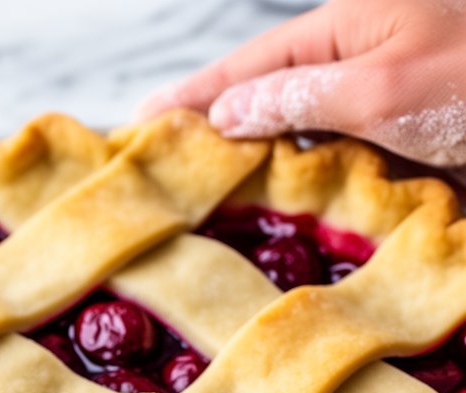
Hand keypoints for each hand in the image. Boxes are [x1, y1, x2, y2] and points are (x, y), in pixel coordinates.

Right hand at [137, 0, 465, 169]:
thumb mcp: (383, 86)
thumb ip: (302, 98)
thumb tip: (229, 112)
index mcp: (345, 31)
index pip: (247, 66)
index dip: (191, 96)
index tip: (139, 125)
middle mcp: (357, 62)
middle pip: (266, 96)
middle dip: (213, 128)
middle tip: (161, 168)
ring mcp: (381, 102)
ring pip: (301, 135)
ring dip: (258, 164)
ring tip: (207, 195)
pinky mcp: (405, 140)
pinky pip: (342, 163)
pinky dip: (310, 187)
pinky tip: (287, 210)